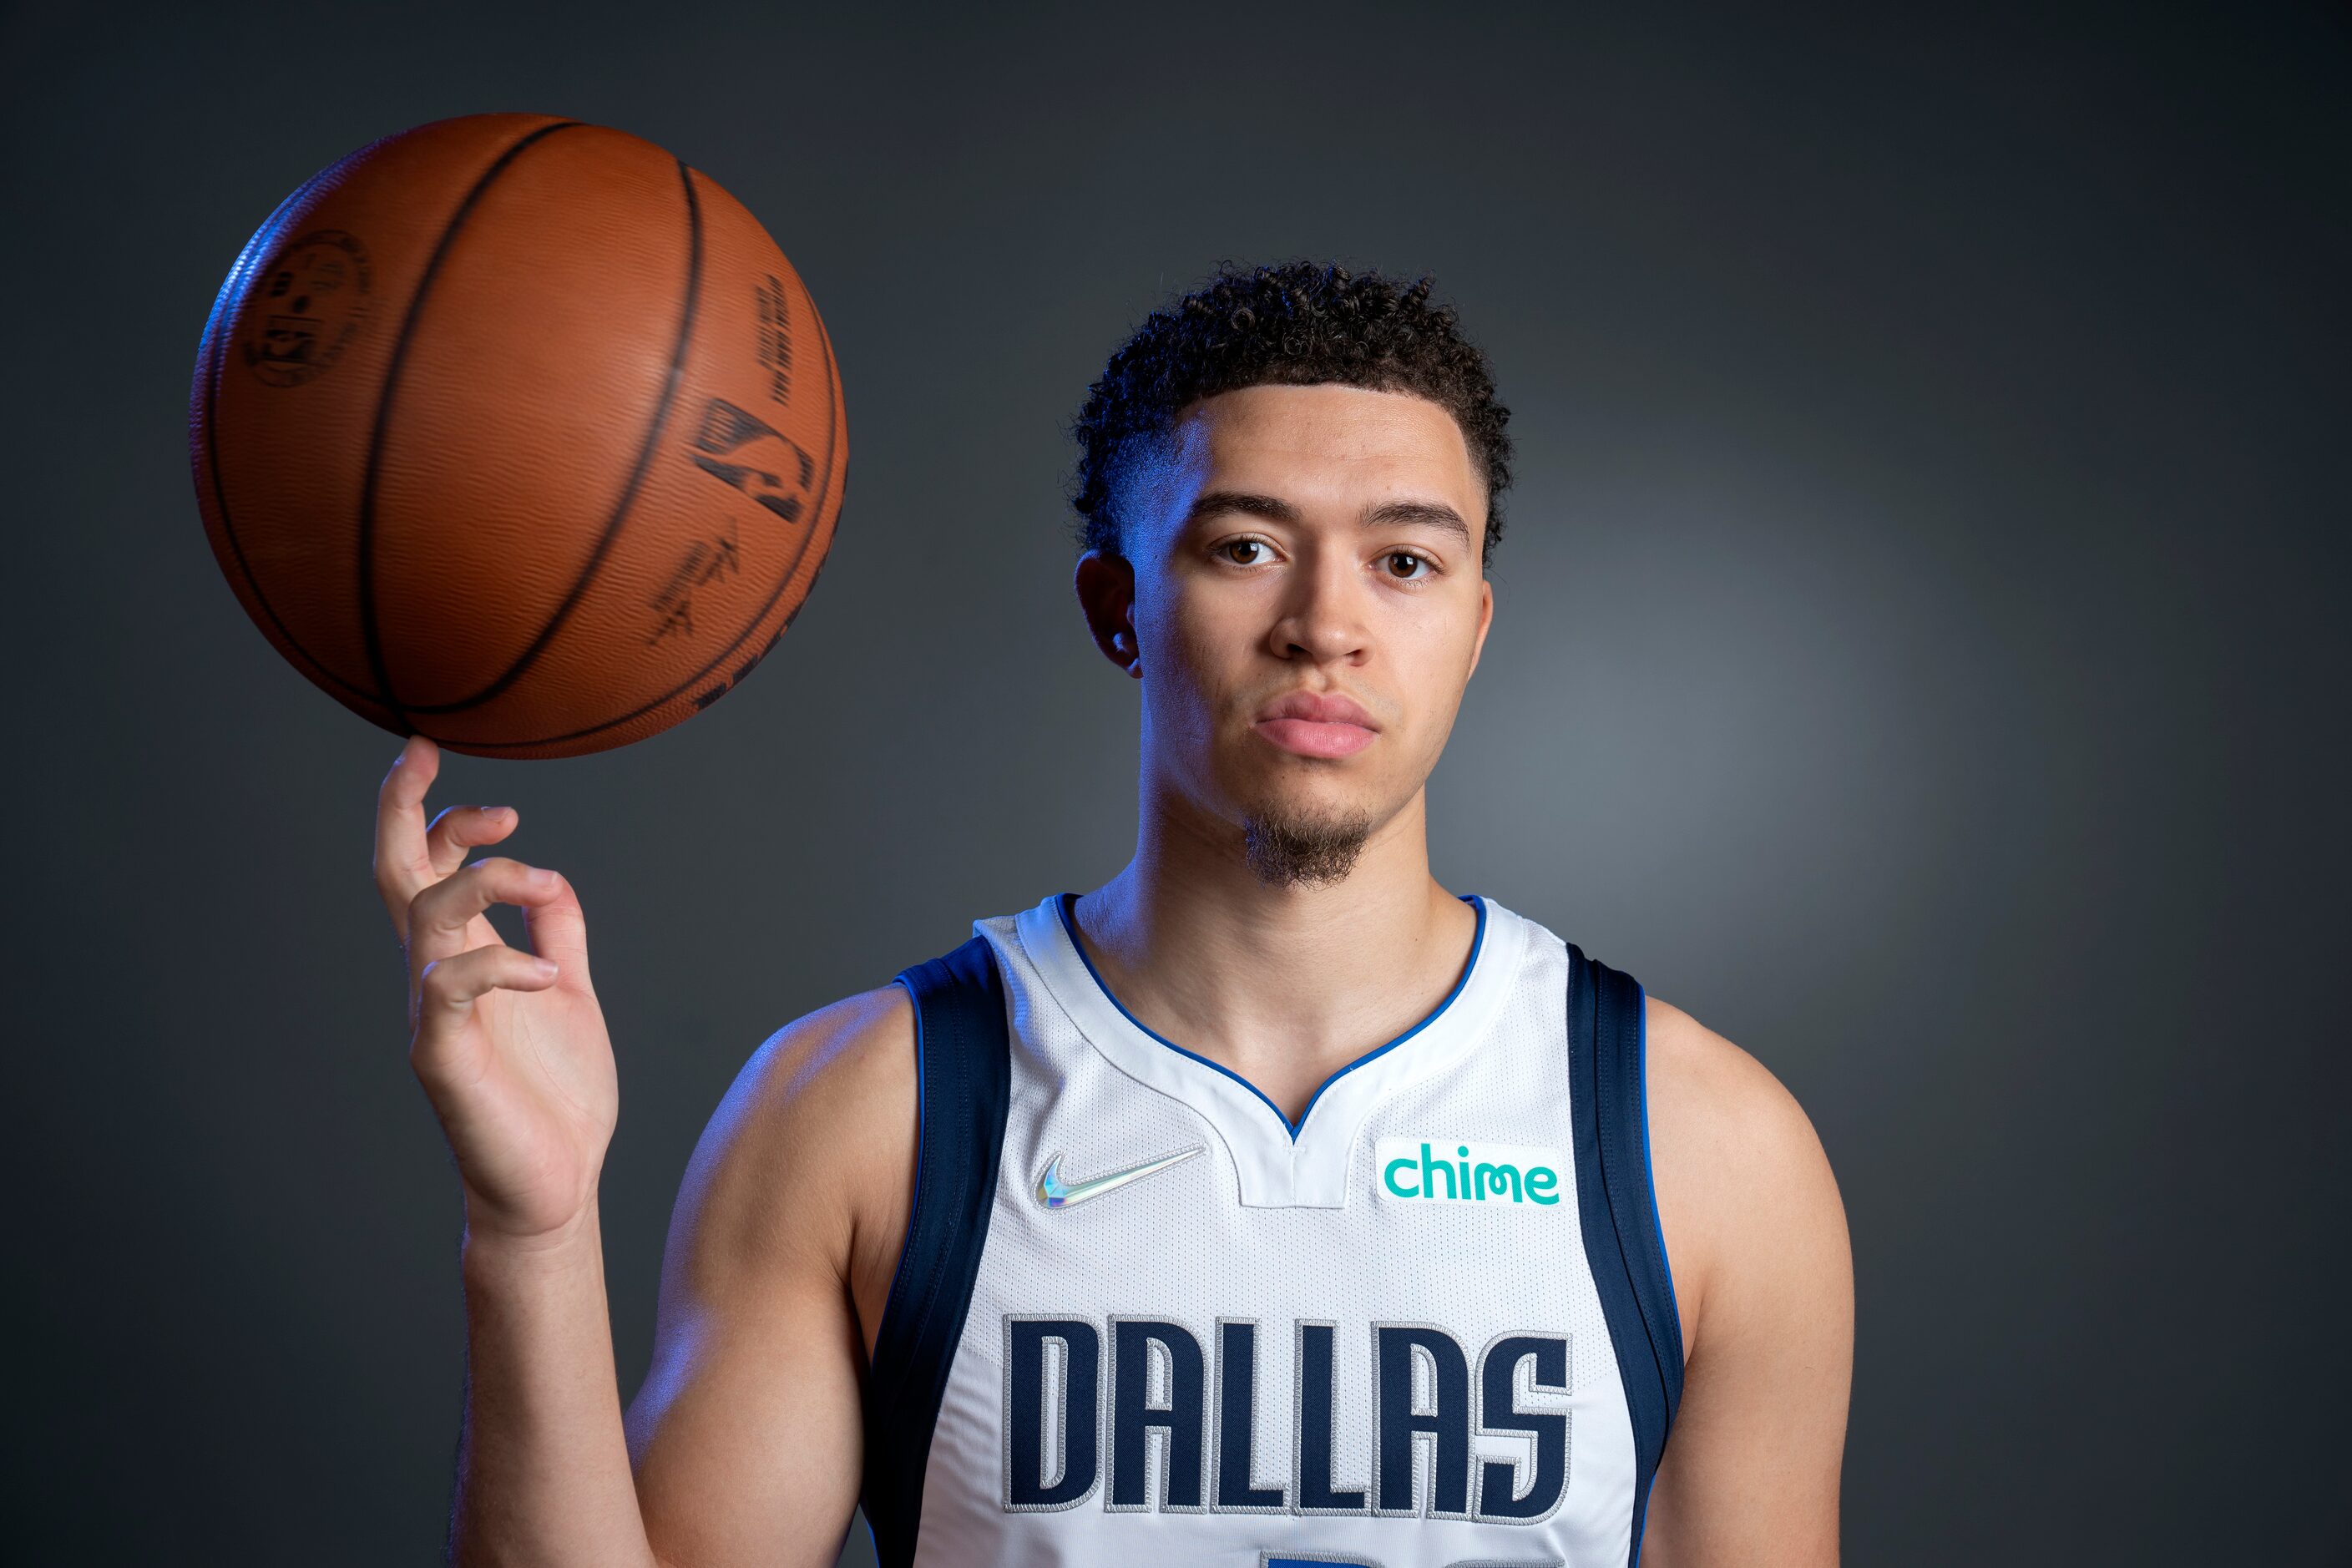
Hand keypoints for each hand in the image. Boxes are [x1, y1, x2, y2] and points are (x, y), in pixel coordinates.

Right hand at [374, 736, 617, 1244]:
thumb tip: (553, 880)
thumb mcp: (570, 992)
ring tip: (541, 882)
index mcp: (464, 954)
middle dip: (405, 809)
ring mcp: (434, 1014)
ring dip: (485, 880)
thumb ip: (557, 934)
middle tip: (426, 755)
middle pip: (396, 875)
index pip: (425, 867)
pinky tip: (551, 975)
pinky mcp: (443, 1057)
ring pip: (424, 916)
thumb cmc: (556, 1094)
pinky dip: (502, 963)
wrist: (554, 1185)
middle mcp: (436, 974)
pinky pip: (451, 988)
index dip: (430, 811)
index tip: (449, 763)